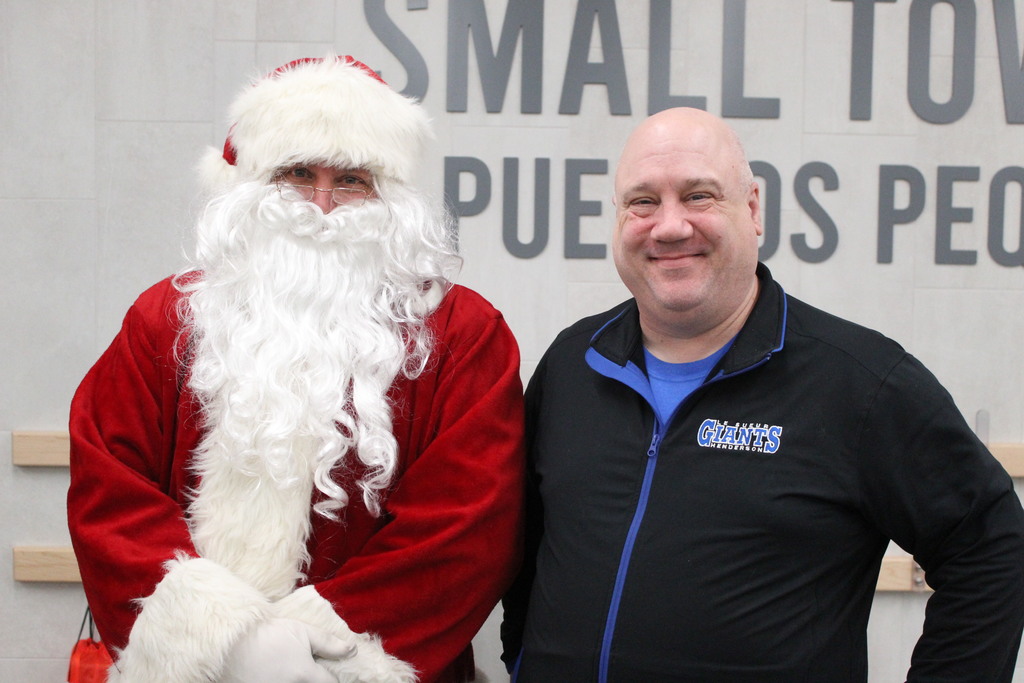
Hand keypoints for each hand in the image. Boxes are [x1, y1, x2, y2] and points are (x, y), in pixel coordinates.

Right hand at [220, 617, 354, 682]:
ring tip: (291, 672)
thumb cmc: (268, 634)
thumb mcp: (302, 632)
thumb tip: (352, 651)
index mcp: (305, 675)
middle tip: (303, 670)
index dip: (331, 677)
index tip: (327, 671)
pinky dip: (281, 682)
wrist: (229, 642)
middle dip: (316, 680)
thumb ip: (329, 643)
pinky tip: (277, 675)